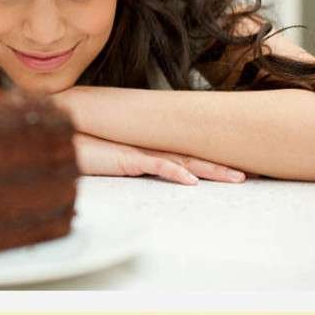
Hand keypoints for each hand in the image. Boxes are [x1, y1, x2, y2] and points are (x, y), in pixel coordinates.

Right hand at [72, 133, 246, 184]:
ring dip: (212, 170)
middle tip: (254, 173)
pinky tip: (192, 181)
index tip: (238, 166)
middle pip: (194, 155)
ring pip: (183, 160)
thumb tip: (146, 165)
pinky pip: (155, 165)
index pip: (188, 153)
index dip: (214, 159)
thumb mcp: (112, 156)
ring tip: (238, 178)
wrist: (60, 133)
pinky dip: (175, 173)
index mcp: (150, 147)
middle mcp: (150, 146)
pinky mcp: (125, 158)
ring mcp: (140, 151)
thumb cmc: (82, 145)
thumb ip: (130, 160)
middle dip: (225, 164)